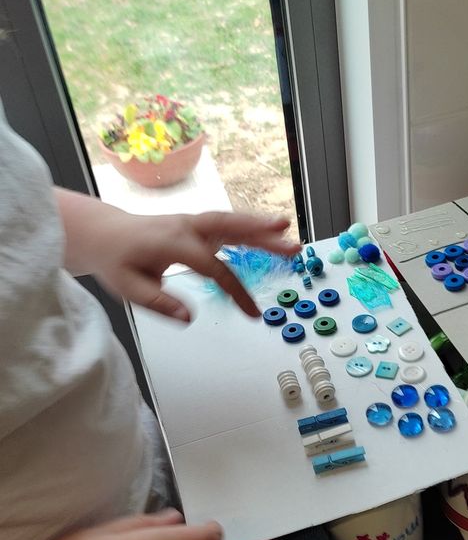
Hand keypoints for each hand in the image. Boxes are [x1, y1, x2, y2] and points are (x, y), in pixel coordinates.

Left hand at [91, 210, 300, 320]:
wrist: (105, 233)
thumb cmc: (117, 260)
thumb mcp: (127, 288)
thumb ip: (158, 302)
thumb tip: (188, 318)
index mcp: (173, 243)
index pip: (214, 268)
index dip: (237, 291)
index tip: (253, 314)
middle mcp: (187, 227)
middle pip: (231, 229)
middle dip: (262, 236)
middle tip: (291, 245)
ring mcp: (194, 222)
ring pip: (233, 221)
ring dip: (262, 227)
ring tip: (289, 235)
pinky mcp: (198, 223)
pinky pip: (228, 223)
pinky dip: (250, 226)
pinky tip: (269, 233)